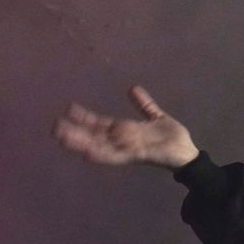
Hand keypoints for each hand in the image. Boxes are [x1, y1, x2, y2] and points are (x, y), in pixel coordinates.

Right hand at [52, 86, 198, 169]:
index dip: (86, 118)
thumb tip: (132, 89)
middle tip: (55, 129)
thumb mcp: (156, 117)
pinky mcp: (139, 155)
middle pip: (96, 136)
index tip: (68, 110)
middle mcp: (124, 141)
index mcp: (126, 131)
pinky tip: (88, 153)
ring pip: (101, 146)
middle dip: (76, 133)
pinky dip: (103, 154)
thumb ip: (145, 105)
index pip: (101, 124)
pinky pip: (118, 155)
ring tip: (65, 140)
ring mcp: (129, 149)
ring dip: (83, 143)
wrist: (188, 154)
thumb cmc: (172, 139)